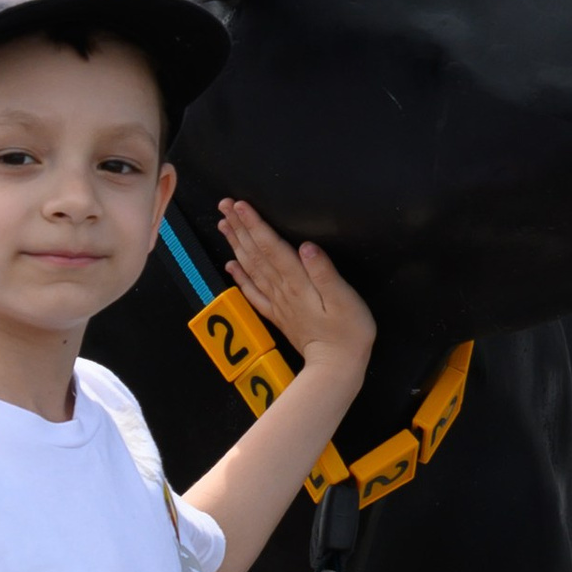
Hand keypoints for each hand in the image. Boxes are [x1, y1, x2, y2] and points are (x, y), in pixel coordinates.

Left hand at [218, 200, 376, 399]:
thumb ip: (324, 272)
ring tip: (224, 225)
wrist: (337, 366)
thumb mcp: (344, 299)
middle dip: (239, 228)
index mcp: (297, 282)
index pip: (270, 247)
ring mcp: (277, 303)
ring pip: (250, 268)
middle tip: (224, 205)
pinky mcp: (278, 314)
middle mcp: (281, 289)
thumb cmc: (348, 332)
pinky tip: (230, 265)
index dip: (255, 224)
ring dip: (236, 245)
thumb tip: (307, 246)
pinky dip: (239, 277)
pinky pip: (253, 292)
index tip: (240, 205)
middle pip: (255, 253)